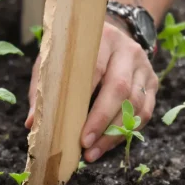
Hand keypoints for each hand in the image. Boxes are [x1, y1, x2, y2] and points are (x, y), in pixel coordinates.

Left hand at [24, 20, 157, 161]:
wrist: (110, 32)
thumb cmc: (74, 51)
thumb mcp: (54, 60)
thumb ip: (42, 88)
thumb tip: (32, 122)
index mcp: (100, 40)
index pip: (94, 71)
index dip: (84, 103)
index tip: (73, 128)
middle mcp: (127, 51)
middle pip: (120, 90)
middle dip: (102, 122)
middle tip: (85, 146)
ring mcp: (143, 67)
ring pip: (136, 104)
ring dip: (115, 132)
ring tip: (95, 152)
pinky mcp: (152, 81)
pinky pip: (146, 111)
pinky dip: (128, 130)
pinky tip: (110, 143)